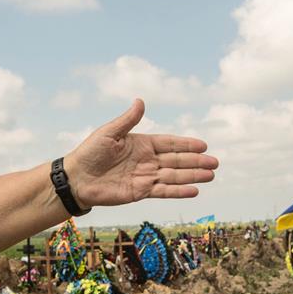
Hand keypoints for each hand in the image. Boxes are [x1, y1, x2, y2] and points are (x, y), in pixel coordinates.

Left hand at [64, 100, 216, 208]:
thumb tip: (141, 101)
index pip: (170, 143)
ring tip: (211, 175)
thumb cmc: (89, 152)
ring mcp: (145, 177)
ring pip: (174, 176)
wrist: (77, 178)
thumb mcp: (109, 132)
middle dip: (196, 161)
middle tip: (215, 162)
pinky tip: (194, 190)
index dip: (186, 144)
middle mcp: (147, 160)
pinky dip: (178, 191)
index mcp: (142, 144)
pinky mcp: (140, 192)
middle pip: (177, 160)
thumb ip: (128, 120)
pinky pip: (163, 191)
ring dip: (192, 176)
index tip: (203, 146)